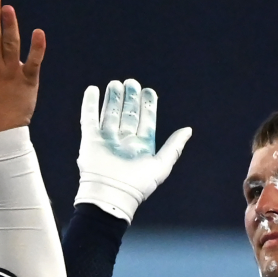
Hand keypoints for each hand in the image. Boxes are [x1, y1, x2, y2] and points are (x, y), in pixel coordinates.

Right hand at [74, 79, 191, 221]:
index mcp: (140, 147)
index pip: (145, 121)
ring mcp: (106, 140)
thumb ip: (174, 146)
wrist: (111, 194)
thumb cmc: (138, 184)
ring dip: (113, 98)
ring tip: (116, 83)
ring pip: (110, 113)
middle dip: (130, 98)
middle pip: (128, 115)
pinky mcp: (89, 139)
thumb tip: (189, 129)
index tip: (149, 91)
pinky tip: (92, 90)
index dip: (148, 105)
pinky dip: (89, 103)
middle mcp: (123, 142)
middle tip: (132, 82)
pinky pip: (88, 118)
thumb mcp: (162, 165)